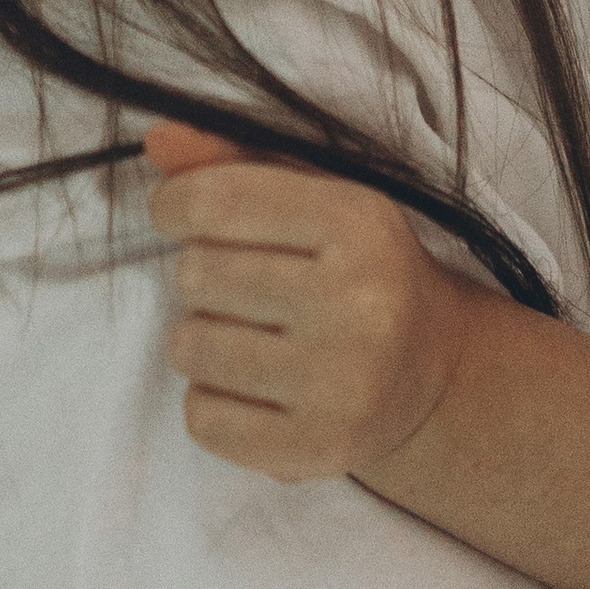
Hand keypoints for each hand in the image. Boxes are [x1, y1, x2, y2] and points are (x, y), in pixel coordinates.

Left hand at [145, 120, 466, 481]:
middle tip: (242, 288)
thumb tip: (156, 139)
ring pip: (191, 347)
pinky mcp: (317, 449)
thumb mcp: (317, 200)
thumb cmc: (358, 270)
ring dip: (200, 338)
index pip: (216, 201)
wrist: (433, 369)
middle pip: (196, 274)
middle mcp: (358, 305)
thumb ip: (234, 167)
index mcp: (359, 226)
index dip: (174, 204)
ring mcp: (340, 385)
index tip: (178, 213)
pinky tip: (254, 386)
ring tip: (246, 336)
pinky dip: (211, 401)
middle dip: (200, 276)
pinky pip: (203, 419)